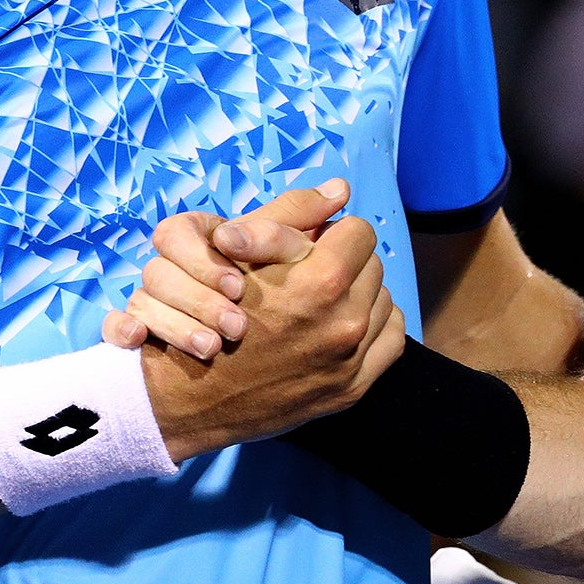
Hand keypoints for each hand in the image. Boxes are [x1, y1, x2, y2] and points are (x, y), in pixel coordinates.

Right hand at [129, 185, 406, 462]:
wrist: (192, 394)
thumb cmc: (212, 310)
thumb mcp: (240, 250)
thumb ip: (293, 213)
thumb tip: (341, 189)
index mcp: (322, 281)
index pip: (358, 231)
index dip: (332, 235)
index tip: (312, 247)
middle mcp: (346, 323)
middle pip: (372, 266)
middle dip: (345, 265)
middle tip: (312, 276)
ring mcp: (352, 360)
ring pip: (382, 301)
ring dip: (358, 296)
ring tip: (321, 304)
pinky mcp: (352, 389)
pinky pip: (390, 339)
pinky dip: (372, 330)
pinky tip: (338, 329)